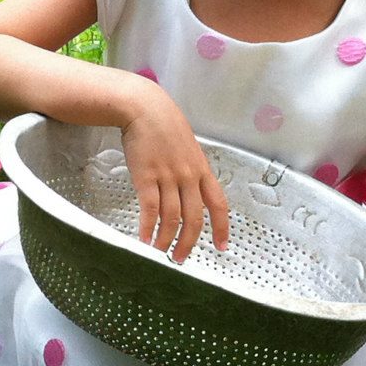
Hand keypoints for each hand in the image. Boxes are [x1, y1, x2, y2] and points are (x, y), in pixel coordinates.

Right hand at [120, 86, 229, 262]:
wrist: (143, 107)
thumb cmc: (163, 124)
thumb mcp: (186, 146)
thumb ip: (190, 168)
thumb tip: (189, 189)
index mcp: (201, 169)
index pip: (218, 204)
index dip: (222, 228)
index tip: (222, 246)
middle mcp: (188, 176)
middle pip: (194, 218)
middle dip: (189, 242)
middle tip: (181, 258)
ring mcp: (168, 176)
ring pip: (172, 217)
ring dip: (166, 239)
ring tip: (159, 252)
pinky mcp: (146, 176)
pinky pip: (150, 208)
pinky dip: (147, 227)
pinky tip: (143, 239)